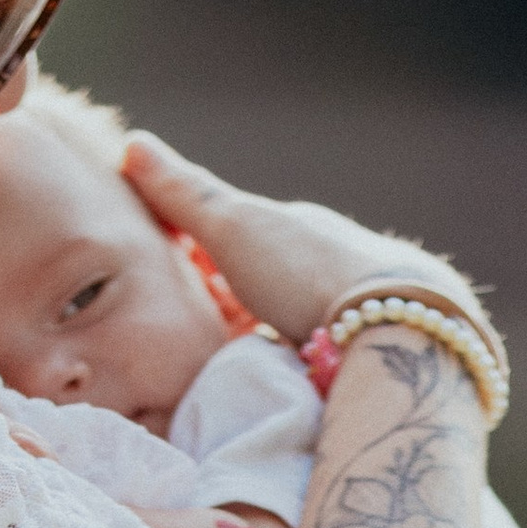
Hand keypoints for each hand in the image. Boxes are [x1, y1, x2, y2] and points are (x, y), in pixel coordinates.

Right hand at [120, 132, 481, 347]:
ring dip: (263, 337)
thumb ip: (186, 194)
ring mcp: (348, 309)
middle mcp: (327, 263)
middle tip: (189, 333)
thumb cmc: (306, 269)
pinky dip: (290, 364)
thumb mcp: (233, 224)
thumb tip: (133, 142)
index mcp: (298, 228)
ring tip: (221, 370)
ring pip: (293, 322)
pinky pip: (313, 357)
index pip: (241, 236)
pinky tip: (273, 385)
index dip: (202, 255)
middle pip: (267, 283)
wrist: (393, 325)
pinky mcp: (363, 354)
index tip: (169, 280)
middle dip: (234, 302)